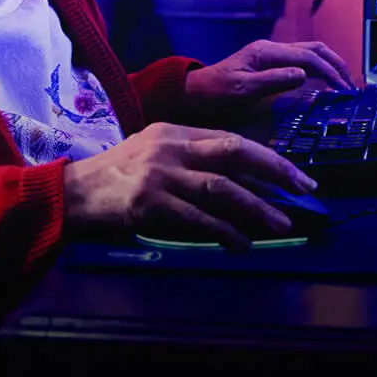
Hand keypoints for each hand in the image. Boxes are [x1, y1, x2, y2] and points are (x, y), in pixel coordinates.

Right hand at [62, 123, 319, 251]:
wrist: (72, 193)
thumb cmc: (116, 176)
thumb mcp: (152, 153)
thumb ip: (190, 157)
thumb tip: (242, 180)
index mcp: (173, 132)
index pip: (231, 139)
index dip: (269, 157)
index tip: (297, 175)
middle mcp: (169, 148)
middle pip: (233, 152)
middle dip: (275, 170)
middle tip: (304, 188)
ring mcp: (158, 174)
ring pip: (221, 188)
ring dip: (257, 208)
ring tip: (281, 225)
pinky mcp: (149, 203)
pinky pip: (197, 219)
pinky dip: (224, 232)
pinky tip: (240, 244)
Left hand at [185, 39, 354, 113]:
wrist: (193, 93)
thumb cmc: (214, 93)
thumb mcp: (242, 90)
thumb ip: (273, 81)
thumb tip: (304, 74)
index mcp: (266, 52)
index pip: (308, 58)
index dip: (330, 73)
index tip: (345, 92)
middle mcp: (271, 48)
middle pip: (315, 49)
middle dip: (337, 65)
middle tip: (353, 87)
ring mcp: (271, 54)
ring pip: (311, 52)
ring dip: (331, 65)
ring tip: (346, 84)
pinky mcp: (270, 63)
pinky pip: (302, 60)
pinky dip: (320, 68)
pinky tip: (327, 83)